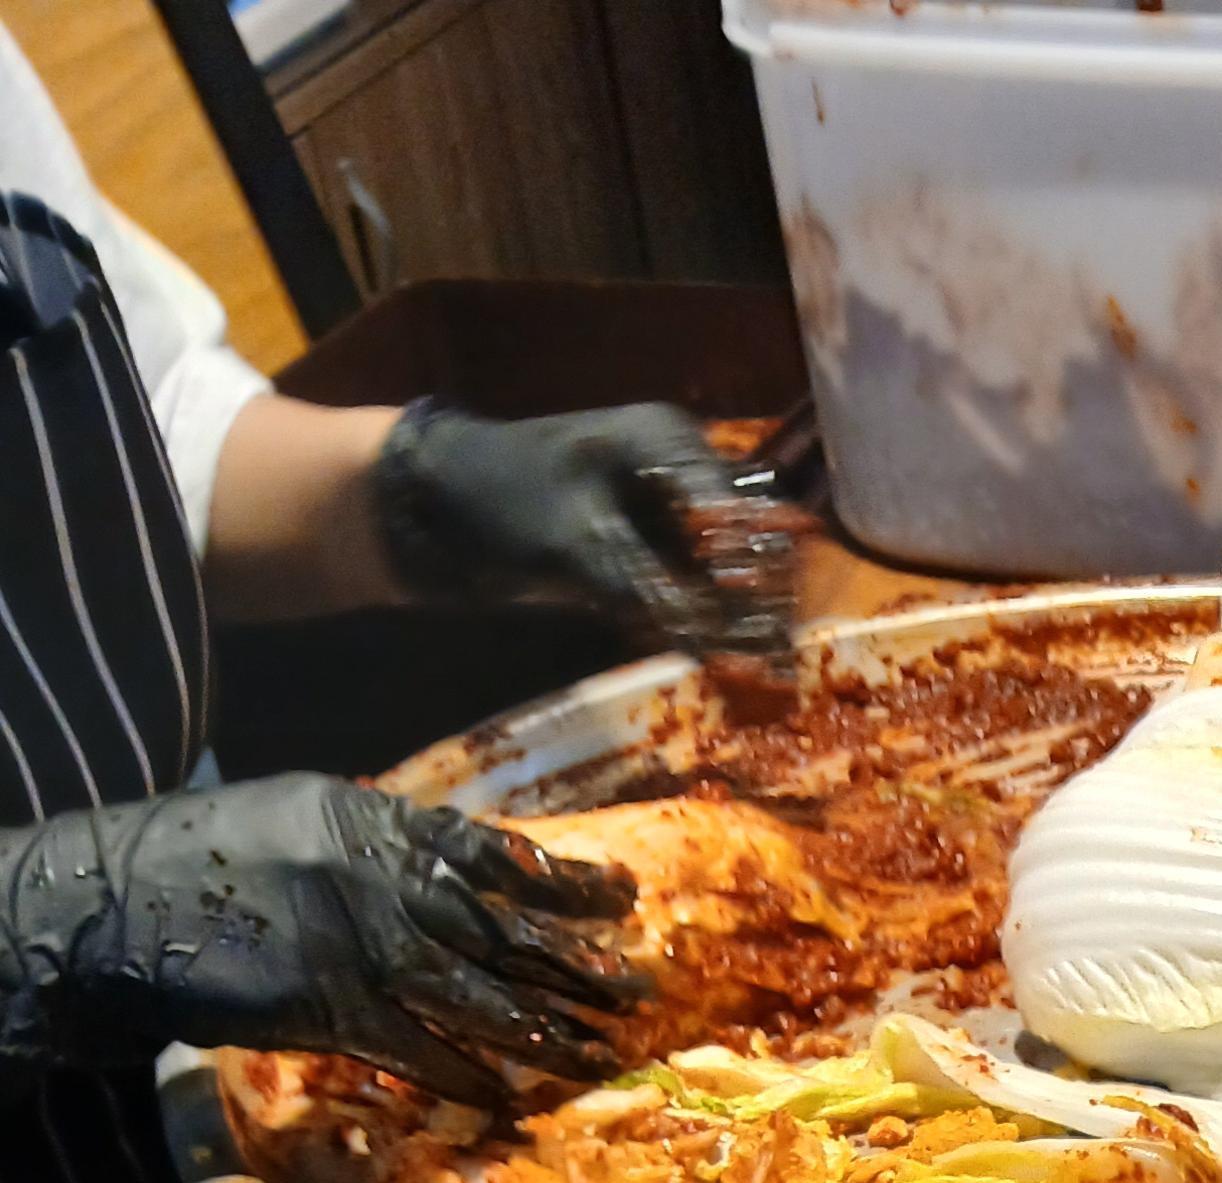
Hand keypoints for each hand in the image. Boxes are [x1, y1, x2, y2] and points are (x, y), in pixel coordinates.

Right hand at [0, 776, 641, 1102]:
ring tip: (603, 1050)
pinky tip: (514, 1096)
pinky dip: (471, 1078)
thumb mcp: (307, 819)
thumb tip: (460, 868)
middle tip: (642, 989)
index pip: (498, 854)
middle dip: (579, 964)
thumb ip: (385, 843)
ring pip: (481, 999)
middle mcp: (383, 886)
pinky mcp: (334, 1014)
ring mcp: (362, 953)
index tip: (623, 898)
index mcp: (379, 828)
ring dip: (547, 1029)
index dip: (567, 881)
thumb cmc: (215, 856)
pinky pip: (422, 1055)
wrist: (127, 905)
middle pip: (507, 933)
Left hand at [373, 401, 801, 664]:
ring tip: (757, 678)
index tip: (773, 638)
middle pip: (742, 545)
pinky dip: (701, 632)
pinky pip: (688, 596)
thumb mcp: (577, 542)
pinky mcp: (637, 557)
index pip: (739, 514)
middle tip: (775, 667)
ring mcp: (656, 517)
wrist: (426, 512)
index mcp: (666, 445)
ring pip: (721, 576)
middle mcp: (674, 476)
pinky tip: (720, 669)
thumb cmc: (497, 500)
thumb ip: (649, 587)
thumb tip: (717, 638)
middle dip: (760, 604)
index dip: (760, 578)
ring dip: (736, 624)